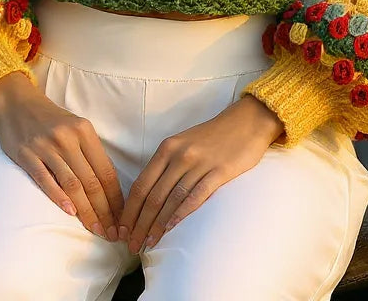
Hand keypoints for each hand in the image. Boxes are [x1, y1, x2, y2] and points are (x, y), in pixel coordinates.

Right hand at [0, 71, 124, 240]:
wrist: (16, 102)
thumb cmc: (50, 119)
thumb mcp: (75, 127)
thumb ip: (89, 152)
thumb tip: (108, 187)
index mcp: (84, 131)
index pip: (106, 170)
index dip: (115, 198)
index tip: (121, 218)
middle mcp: (68, 138)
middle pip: (92, 181)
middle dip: (104, 211)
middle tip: (112, 233)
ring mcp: (46, 146)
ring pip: (72, 184)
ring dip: (86, 211)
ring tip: (96, 229)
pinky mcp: (27, 154)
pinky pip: (46, 179)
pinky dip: (59, 197)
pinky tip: (71, 213)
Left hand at [119, 95, 283, 252]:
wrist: (246, 121)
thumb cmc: (213, 136)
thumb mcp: (183, 143)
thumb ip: (166, 165)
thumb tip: (148, 196)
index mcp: (167, 148)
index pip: (141, 184)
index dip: (129, 210)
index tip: (122, 229)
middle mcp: (179, 155)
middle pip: (153, 196)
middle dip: (139, 224)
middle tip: (131, 245)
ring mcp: (199, 163)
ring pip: (171, 199)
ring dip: (157, 225)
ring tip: (148, 243)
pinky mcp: (219, 171)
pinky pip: (196, 196)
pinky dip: (181, 214)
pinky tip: (172, 229)